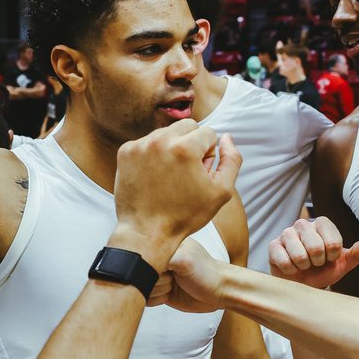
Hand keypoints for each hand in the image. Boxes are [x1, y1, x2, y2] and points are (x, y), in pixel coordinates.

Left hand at [113, 121, 240, 266]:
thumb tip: (227, 137)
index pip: (208, 133)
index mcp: (185, 148)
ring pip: (167, 132)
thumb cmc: (185, 215)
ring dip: (172, 148)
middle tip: (187, 172)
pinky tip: (154, 176)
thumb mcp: (221, 192)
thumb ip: (232, 160)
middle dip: (192, 144)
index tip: (200, 173)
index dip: (209, 155)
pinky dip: (153, 154)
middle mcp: (160, 140)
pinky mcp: (126, 152)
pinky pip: (147, 141)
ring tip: (170, 176)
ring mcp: (140, 145)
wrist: (146, 232)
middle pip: (187, 126)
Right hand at [147, 238, 225, 313]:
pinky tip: (171, 294)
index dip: (153, 266)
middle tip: (175, 277)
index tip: (169, 268)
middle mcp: (157, 258)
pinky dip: (158, 299)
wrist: (218, 292)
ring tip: (176, 284)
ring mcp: (156, 275)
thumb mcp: (184, 260)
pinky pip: (145, 299)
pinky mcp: (157, 290)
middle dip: (158, 280)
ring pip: (141, 287)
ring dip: (160, 290)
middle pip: (139, 273)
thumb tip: (141, 258)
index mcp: (163, 242)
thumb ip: (162, 257)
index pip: (141, 255)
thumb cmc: (206, 273)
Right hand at [269, 217, 358, 289]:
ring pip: (299, 256)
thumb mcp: (342, 264)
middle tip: (315, 263)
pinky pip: (284, 262)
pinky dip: (291, 271)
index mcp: (323, 223)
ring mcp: (286, 233)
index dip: (333, 257)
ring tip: (303, 265)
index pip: (333, 243)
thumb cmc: (323, 270)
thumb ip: (356, 256)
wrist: (302, 283)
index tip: (329, 258)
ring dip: (304, 267)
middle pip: (316, 248)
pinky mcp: (273, 246)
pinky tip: (291, 268)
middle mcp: (303, 224)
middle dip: (318, 263)